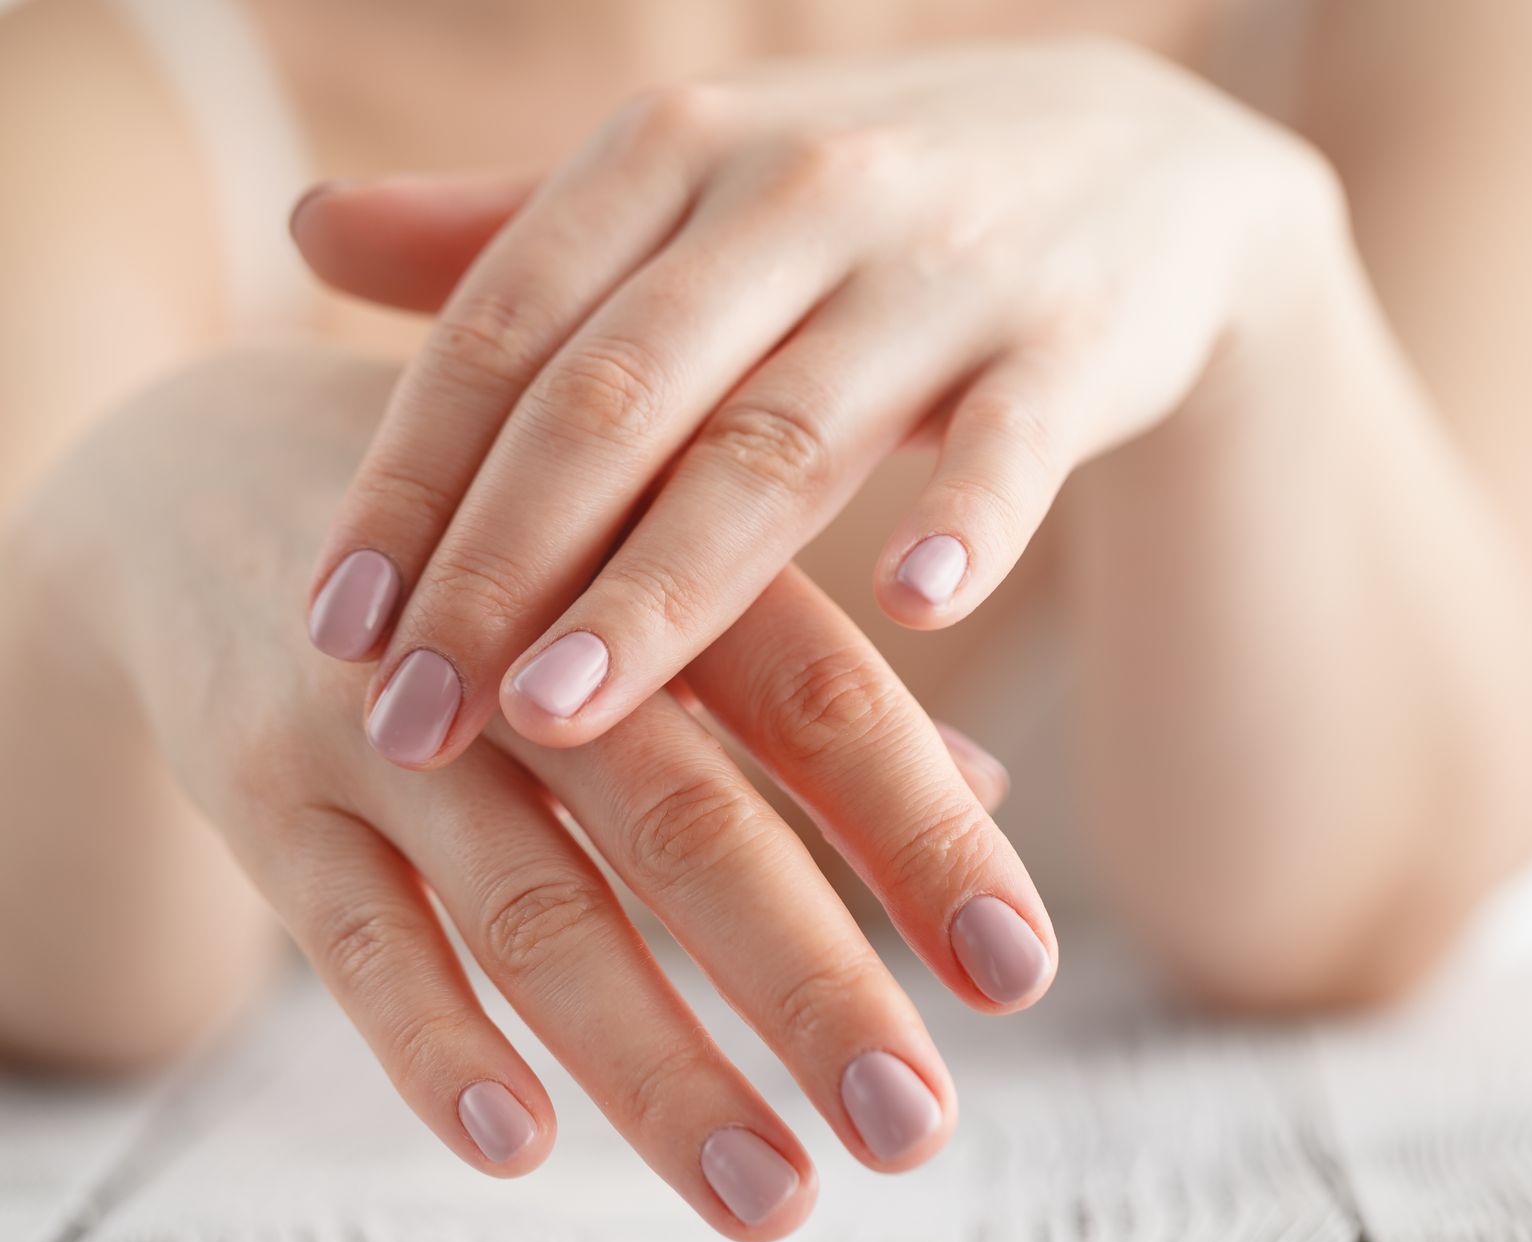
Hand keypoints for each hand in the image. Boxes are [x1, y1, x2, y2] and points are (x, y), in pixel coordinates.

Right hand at [43, 348, 1054, 1239]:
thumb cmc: (501, 542)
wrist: (198, 464)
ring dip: (657, 1067)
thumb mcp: (644, 563)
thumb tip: (983, 787)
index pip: (816, 701)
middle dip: (810, 984)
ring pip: (532, 909)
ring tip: (774, 1195)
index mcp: (652, 558)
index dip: (923, 833)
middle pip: (688, 822)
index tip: (1018, 973)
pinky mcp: (256, 793)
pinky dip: (432, 1043)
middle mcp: (524, 640)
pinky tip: (521, 1143)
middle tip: (919, 1124)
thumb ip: (801, 680)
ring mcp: (381, 720)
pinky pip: (348, 937)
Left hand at [292, 38, 1340, 765]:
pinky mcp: (1076, 339)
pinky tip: (912, 609)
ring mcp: (943, 264)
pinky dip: (966, 516)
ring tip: (556, 715)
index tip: (330, 629)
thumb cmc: (872, 205)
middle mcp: (796, 192)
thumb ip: (516, 231)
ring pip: (781, 438)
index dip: (407, 478)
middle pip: (617, 397)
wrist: (1147, 165)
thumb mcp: (694, 183)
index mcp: (676, 152)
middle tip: (403, 720)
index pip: (506, 327)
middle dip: (496, 565)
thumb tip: (304, 234)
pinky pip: (1010, 437)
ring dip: (664, 583)